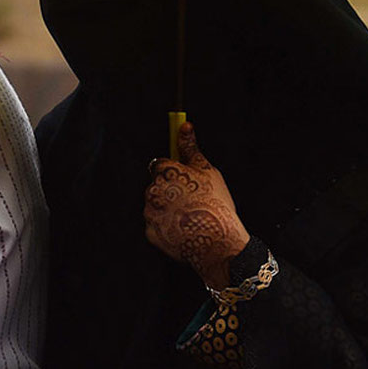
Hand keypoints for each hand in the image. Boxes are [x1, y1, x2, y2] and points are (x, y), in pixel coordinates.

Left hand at [144, 123, 249, 288]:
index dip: (174, 172)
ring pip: (155, 206)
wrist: (218, 242)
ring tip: (190, 217)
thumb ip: (190, 148)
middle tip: (192, 201)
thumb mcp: (207, 171)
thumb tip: (184, 126)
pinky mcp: (150, 232)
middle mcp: (152, 190)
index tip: (185, 180)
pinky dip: (167, 227)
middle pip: (157, 186)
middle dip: (170, 191)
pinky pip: (156, 226)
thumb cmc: (216, 203)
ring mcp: (149, 212)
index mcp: (165, 172)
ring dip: (167, 209)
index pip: (160, 165)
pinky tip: (184, 229)